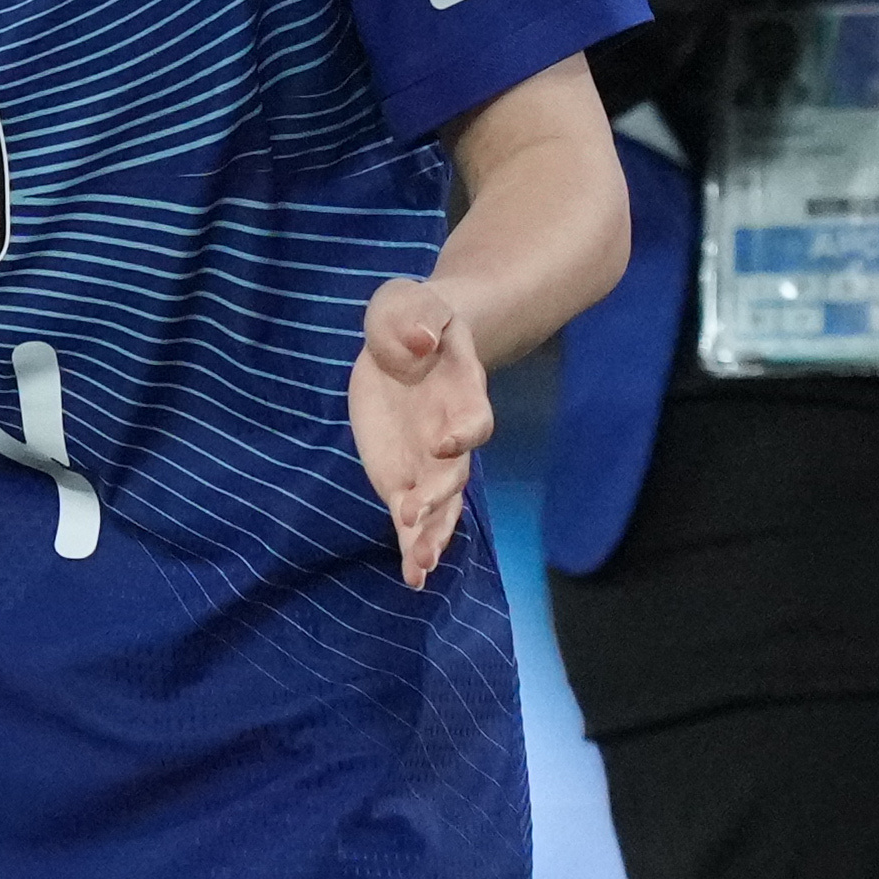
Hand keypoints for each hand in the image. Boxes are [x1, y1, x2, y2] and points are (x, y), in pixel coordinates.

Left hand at [348, 279, 490, 588]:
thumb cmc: (411, 317)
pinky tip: (413, 576)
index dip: (464, 431)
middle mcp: (452, 432)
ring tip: (419, 565)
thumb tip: (419, 340)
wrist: (413, 337)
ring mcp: (430, 460)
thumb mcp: (405, 302)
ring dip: (431, 534)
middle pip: (456, 471)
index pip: (474, 416)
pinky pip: (415, 516)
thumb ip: (411, 316)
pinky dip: (414, 543)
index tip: (446, 442)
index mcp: (462, 390)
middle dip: (438, 495)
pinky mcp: (405, 474)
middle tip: (413, 515)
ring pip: (441, 505)